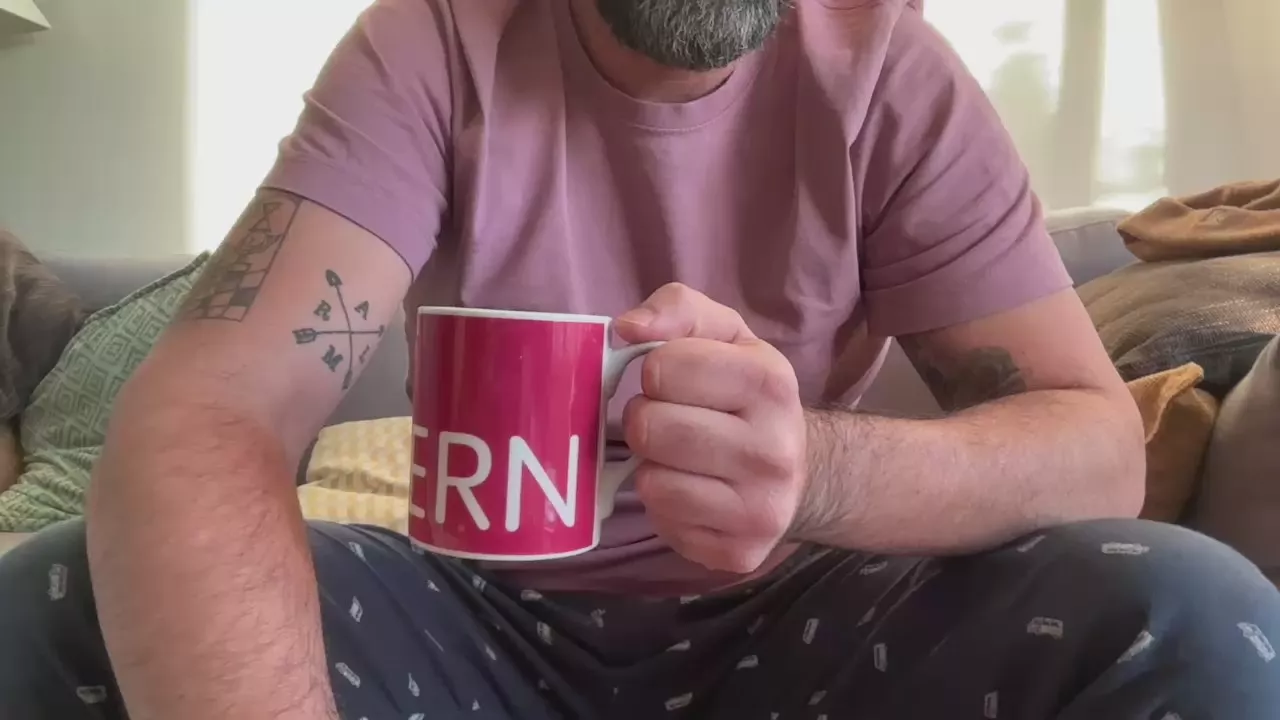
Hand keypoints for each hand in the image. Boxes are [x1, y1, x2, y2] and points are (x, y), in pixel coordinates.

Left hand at [615, 283, 807, 573]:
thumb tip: (624, 329)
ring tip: (682, 457)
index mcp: (770, 382)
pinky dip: (667, 505)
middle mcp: (773, 450)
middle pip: (651, 428)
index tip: (676, 380)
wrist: (801, 470)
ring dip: (653, 466)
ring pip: (651, 482)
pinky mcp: (738, 552)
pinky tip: (693, 490)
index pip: (663, 367)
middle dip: (648, 419)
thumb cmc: (745, 394)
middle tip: (672, 421)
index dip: (657, 370)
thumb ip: (676, 309)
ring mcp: (760, 508)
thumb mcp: (725, 336)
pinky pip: (663, 522)